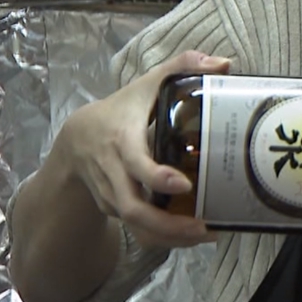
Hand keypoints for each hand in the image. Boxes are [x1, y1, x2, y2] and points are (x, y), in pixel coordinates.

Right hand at [52, 50, 229, 248]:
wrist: (76, 140)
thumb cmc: (121, 109)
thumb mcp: (146, 84)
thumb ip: (182, 67)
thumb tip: (225, 62)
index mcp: (122, 142)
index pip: (134, 165)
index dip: (156, 177)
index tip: (182, 184)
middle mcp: (114, 174)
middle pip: (134, 209)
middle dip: (167, 225)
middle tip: (204, 227)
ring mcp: (113, 196)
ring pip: (137, 227)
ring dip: (171, 238)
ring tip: (207, 235)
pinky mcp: (117, 210)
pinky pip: (139, 231)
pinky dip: (165, 238)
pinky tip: (194, 235)